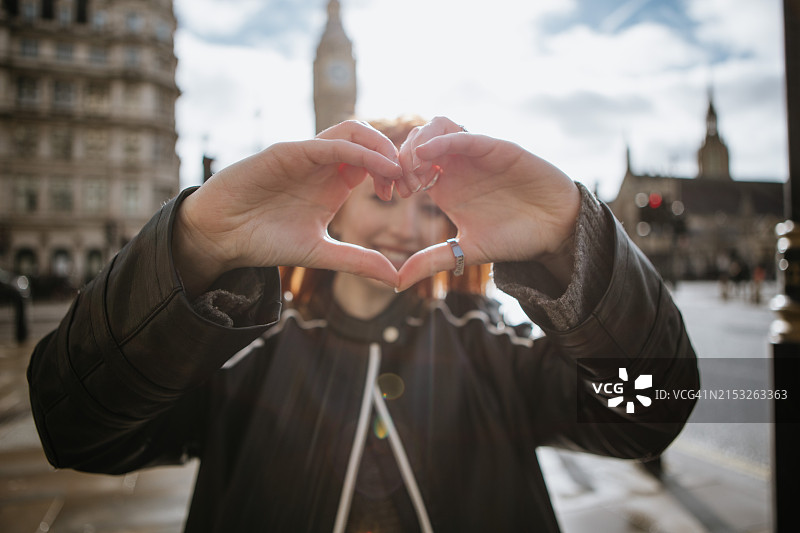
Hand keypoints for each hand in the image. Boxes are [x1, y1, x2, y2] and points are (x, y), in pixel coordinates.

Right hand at [173, 121, 402, 295]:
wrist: (220, 236)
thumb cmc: (264, 240)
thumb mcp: (320, 253)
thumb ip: (357, 261)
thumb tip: (396, 279)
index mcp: (335, 183)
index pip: (376, 162)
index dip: (397, 173)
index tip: (408, 194)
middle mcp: (324, 164)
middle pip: (371, 140)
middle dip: (396, 156)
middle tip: (408, 182)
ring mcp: (307, 154)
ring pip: (354, 131)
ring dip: (382, 146)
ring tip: (397, 172)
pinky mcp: (289, 151)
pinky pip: (331, 143)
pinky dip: (360, 151)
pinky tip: (379, 167)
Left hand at [396, 117, 580, 290]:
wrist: (555, 231)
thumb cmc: (514, 238)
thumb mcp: (466, 252)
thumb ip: (431, 261)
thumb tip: (396, 283)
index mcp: (444, 185)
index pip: (408, 164)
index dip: (396, 174)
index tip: (395, 195)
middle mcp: (457, 165)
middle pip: (415, 140)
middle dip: (402, 158)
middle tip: (406, 185)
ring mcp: (475, 154)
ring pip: (436, 126)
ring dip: (419, 143)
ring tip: (417, 170)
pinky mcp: (495, 147)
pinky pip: (464, 135)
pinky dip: (442, 139)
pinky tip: (428, 154)